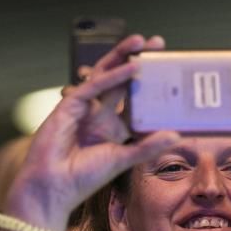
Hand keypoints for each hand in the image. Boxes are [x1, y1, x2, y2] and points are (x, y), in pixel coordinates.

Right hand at [4, 34, 179, 228]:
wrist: (53, 188)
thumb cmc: (83, 178)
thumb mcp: (123, 160)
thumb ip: (148, 147)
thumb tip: (177, 135)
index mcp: (113, 126)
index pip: (134, 98)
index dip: (150, 82)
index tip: (168, 68)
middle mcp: (99, 113)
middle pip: (122, 80)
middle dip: (138, 59)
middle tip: (158, 44)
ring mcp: (84, 108)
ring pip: (106, 75)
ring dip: (123, 57)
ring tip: (141, 42)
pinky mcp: (70, 106)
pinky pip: (94, 87)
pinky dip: (112, 77)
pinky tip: (131, 68)